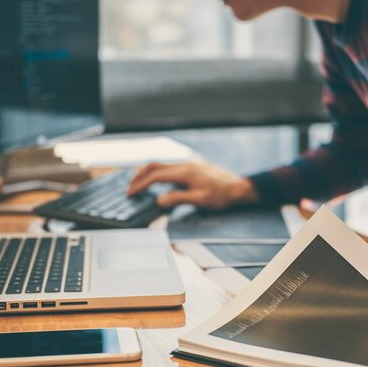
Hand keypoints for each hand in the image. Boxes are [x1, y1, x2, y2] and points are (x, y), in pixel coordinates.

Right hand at [128, 162, 259, 209]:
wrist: (237, 188)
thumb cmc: (221, 196)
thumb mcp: (200, 200)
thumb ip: (178, 200)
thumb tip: (158, 201)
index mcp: (184, 173)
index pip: (155, 176)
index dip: (140, 185)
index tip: (130, 193)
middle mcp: (184, 166)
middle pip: (154, 166)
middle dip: (139, 176)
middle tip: (129, 189)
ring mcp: (187, 166)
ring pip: (161, 166)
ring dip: (147, 174)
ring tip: (139, 185)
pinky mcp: (190, 168)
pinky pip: (168, 168)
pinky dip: (157, 174)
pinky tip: (157, 183)